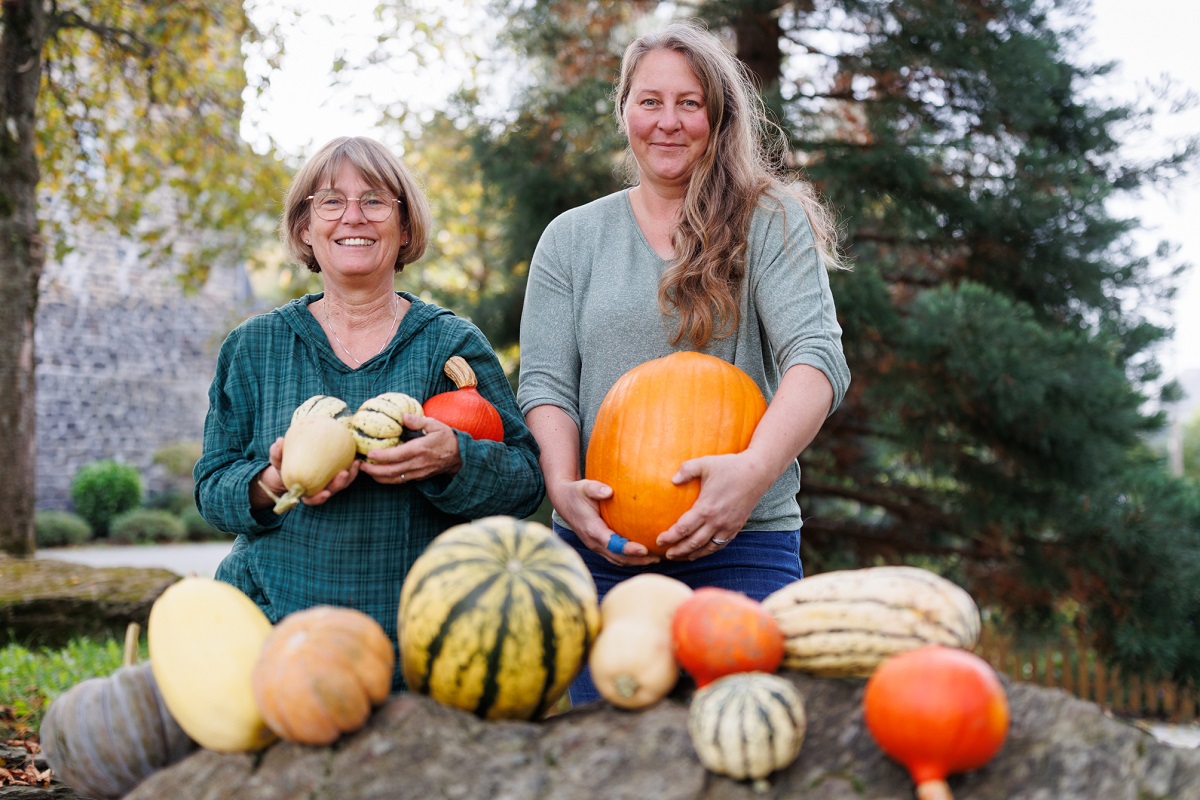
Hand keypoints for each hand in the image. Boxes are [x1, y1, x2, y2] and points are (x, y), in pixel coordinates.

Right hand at [253, 436, 359, 508]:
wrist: (293, 463)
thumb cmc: (284, 464)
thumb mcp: (277, 460)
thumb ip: (277, 453)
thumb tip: (279, 441)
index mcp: (305, 492)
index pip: (312, 499)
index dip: (319, 499)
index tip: (325, 494)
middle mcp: (319, 489)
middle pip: (332, 491)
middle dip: (339, 484)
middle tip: (343, 474)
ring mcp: (329, 482)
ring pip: (343, 483)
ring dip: (350, 475)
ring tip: (355, 464)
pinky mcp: (336, 474)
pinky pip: (346, 472)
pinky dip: (352, 467)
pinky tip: (356, 458)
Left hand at [358, 413, 462, 484]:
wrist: (460, 456)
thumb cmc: (447, 438)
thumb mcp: (435, 425)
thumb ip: (418, 421)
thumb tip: (402, 416)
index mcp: (420, 449)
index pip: (397, 455)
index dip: (382, 456)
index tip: (369, 454)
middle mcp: (417, 463)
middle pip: (391, 471)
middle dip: (374, 470)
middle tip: (360, 466)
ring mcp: (418, 472)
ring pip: (394, 479)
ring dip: (378, 477)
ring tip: (366, 471)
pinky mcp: (418, 477)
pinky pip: (400, 481)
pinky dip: (388, 479)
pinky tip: (379, 475)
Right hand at [549, 477, 659, 566]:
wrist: (563, 501)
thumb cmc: (576, 492)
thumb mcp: (584, 486)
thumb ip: (595, 489)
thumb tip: (609, 491)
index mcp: (592, 529)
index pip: (612, 544)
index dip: (628, 549)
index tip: (644, 550)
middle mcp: (593, 541)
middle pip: (617, 557)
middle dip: (637, 560)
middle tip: (657, 558)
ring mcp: (595, 545)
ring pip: (616, 559)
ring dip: (635, 561)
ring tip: (655, 559)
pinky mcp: (598, 545)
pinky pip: (614, 556)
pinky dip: (628, 558)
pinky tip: (643, 554)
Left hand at [657, 451, 772, 559]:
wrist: (758, 473)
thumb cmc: (729, 466)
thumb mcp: (705, 463)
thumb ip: (686, 470)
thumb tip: (672, 480)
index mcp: (706, 508)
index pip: (683, 529)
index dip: (670, 537)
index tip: (658, 540)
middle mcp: (717, 521)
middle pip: (693, 543)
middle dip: (678, 551)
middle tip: (666, 554)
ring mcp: (728, 526)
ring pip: (707, 548)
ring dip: (692, 554)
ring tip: (681, 557)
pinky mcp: (736, 527)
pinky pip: (720, 544)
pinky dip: (709, 551)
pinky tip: (701, 551)